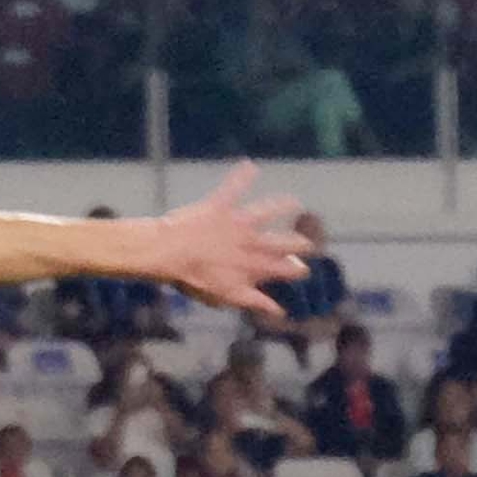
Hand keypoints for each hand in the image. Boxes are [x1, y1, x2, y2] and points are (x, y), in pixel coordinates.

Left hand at [143, 162, 306, 317]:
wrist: (169, 253)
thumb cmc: (192, 279)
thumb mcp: (226, 296)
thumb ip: (254, 301)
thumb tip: (279, 311)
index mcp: (251, 264)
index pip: (279, 268)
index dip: (293, 270)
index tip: (303, 270)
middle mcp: (250, 242)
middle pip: (280, 241)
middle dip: (296, 243)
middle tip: (308, 242)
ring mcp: (237, 223)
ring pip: (266, 212)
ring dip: (281, 205)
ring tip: (293, 201)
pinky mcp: (221, 206)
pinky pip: (233, 188)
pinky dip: (242, 176)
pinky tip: (249, 165)